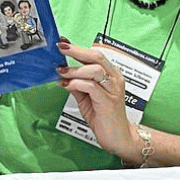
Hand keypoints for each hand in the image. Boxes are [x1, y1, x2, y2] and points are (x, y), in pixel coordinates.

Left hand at [56, 41, 138, 161]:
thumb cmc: (105, 117)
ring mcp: (112, 89)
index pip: (95, 55)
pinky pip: (91, 86)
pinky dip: (76, 83)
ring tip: (61, 72)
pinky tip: (67, 85)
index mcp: (111, 74)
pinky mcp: (108, 101)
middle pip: (97, 57)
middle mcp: (114, 79)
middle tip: (61, 48)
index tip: (63, 42)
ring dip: (75, 69)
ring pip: (94, 70)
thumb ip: (77, 85)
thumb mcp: (86, 97)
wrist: (118, 137)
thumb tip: (62, 74)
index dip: (78, 47)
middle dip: (77, 51)